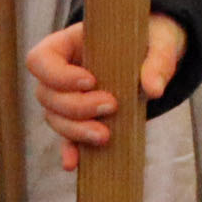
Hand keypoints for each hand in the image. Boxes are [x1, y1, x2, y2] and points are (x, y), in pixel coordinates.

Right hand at [26, 15, 186, 169]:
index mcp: (69, 43)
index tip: (90, 80)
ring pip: (54, 118)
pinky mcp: (81, 118)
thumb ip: (158, 60)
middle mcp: (61, 71)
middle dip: (76, 106)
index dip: (57, 74)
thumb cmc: (153, 37)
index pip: (40, 59)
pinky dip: (69, 150)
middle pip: (47, 95)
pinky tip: (74, 164)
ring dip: (76, 129)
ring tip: (105, 135)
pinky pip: (66, 137)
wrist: (158, 50)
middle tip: (111, 106)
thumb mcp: (160, 40)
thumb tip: (154, 90)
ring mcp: (67, 96)